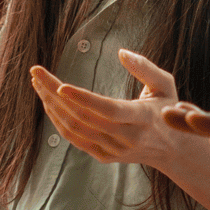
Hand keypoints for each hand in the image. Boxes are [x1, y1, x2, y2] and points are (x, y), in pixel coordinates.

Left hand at [30, 49, 193, 170]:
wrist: (172, 151)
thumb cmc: (167, 110)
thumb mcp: (165, 85)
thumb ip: (145, 68)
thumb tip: (121, 52)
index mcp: (143, 118)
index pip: (108, 110)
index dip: (83, 99)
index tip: (60, 85)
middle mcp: (127, 138)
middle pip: (83, 118)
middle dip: (54, 94)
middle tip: (36, 73)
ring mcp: (113, 150)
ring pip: (74, 129)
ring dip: (51, 106)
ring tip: (38, 83)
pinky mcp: (104, 156)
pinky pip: (74, 139)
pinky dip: (57, 120)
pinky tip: (49, 102)